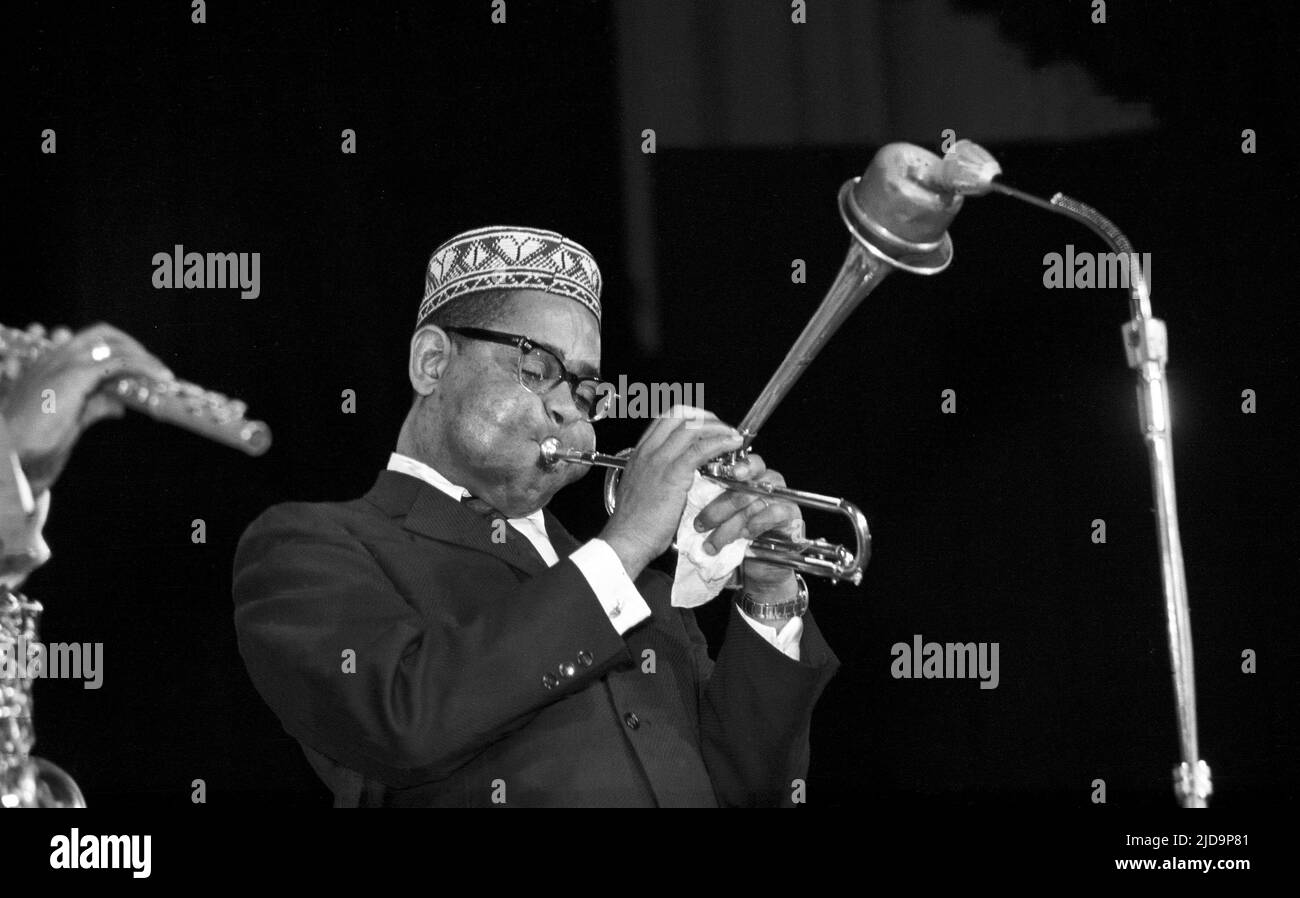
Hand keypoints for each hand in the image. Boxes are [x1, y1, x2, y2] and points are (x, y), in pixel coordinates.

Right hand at [1, 323, 172, 494]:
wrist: (16, 454)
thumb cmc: (37, 440)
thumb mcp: (72, 417)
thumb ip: (95, 405)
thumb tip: (119, 406)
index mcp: (51, 363)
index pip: (89, 340)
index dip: (118, 348)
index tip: (141, 366)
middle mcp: (56, 356)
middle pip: (104, 334)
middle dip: (134, 346)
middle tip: (156, 369)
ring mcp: (64, 362)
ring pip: (115, 346)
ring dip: (146, 359)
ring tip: (165, 376)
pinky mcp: (75, 374)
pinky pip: (119, 362)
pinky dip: (144, 368)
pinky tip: (160, 380)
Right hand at [598, 407, 744, 578]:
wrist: (626, 540)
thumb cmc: (635, 524)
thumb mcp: (643, 489)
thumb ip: (659, 476)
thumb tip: (683, 474)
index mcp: (641, 453)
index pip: (667, 418)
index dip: (692, 415)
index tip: (708, 425)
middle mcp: (648, 451)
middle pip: (680, 414)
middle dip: (706, 416)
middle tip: (723, 429)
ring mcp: (659, 460)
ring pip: (691, 426)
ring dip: (718, 427)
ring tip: (733, 437)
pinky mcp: (672, 475)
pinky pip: (700, 449)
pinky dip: (720, 443)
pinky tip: (732, 446)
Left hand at [693, 454, 802, 596]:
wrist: (758, 568)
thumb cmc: (736, 537)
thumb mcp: (719, 516)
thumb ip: (710, 500)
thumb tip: (687, 495)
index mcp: (749, 475)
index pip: (743, 461)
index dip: (735, 466)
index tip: (723, 475)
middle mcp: (767, 481)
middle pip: (745, 484)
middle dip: (719, 507)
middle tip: (700, 525)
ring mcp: (782, 496)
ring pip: (755, 501)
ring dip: (731, 525)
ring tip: (713, 544)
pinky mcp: (791, 514)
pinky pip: (775, 512)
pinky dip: (757, 524)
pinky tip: (745, 535)